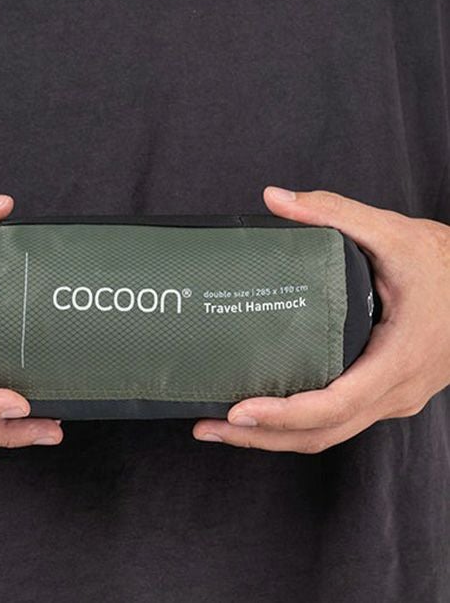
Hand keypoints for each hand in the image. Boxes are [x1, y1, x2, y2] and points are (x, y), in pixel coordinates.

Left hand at [193, 186, 449, 452]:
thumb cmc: (448, 265)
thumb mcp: (394, 232)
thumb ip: (334, 212)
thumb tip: (275, 198)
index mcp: (398, 359)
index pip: (335, 404)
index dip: (284, 414)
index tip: (238, 411)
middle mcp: (395, 392)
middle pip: (321, 433)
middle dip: (261, 436)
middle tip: (208, 427)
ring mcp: (392, 398)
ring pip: (328, 434)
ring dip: (274, 436)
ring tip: (221, 426)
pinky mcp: (385, 393)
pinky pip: (338, 421)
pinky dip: (297, 423)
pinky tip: (265, 410)